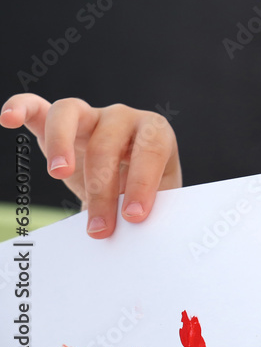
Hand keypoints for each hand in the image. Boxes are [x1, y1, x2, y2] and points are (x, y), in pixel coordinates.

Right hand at [0, 94, 181, 238]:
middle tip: (101, 228)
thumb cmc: (149, 190)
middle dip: (102, 190)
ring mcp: (91, 115)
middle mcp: (123, 117)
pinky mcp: (60, 123)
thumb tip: (139, 238)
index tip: (134, 216)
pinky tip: (9, 119)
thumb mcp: (159, 200)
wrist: (134, 182)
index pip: (151, 150)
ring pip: (72, 114)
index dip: (143, 182)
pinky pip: (38, 109)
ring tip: (59, 174)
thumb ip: (153, 211)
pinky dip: (22, 108)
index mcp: (156, 133)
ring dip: (62, 144)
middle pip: (107, 143)